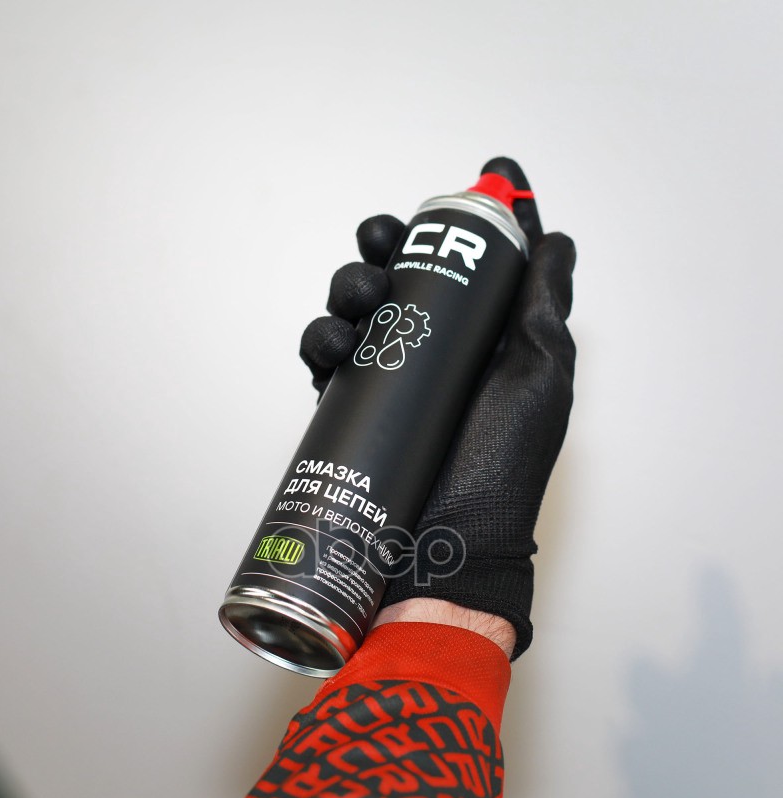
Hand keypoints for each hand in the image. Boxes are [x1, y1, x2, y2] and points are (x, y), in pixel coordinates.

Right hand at [300, 158, 575, 658]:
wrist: (451, 539)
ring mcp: (392, 370)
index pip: (474, 259)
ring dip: (349, 284)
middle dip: (390, 243)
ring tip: (359, 298)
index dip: (470, 217)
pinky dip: (320, 337)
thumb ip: (544, 304)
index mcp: (486, 333)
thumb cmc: (504, 462)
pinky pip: (326, 352)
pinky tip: (331, 342)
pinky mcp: (355, 398)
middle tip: (386, 242)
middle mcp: (438, 344)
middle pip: (405, 269)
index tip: (475, 178)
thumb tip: (556, 236)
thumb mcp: (540, 374)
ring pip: (358, 303)